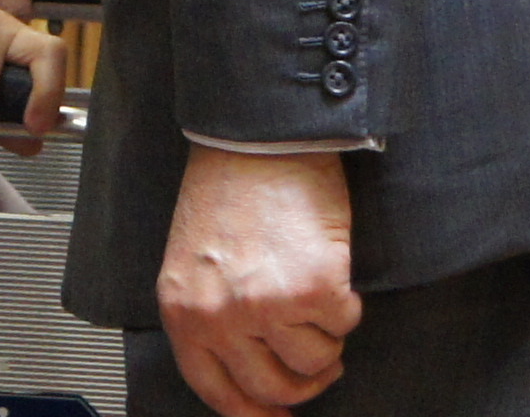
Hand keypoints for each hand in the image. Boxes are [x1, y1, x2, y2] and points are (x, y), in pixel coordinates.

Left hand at [157, 146, 362, 412]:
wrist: (259, 140)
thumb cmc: (229, 189)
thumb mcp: (196, 264)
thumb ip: (214, 316)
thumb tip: (254, 368)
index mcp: (183, 311)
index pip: (215, 388)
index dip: (251, 412)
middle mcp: (220, 316)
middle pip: (272, 387)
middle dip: (303, 379)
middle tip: (317, 354)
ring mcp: (266, 306)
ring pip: (314, 363)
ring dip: (326, 336)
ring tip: (316, 295)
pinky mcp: (312, 289)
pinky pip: (344, 326)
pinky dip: (346, 304)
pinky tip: (328, 268)